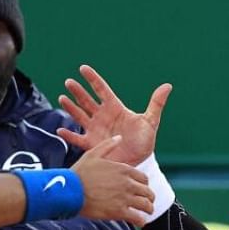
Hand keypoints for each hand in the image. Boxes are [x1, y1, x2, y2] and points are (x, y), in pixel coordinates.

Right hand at [56, 65, 171, 166]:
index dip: (92, 79)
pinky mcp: (92, 144)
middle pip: (87, 100)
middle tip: (69, 82)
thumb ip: (156, 104)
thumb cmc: (144, 140)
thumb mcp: (150, 121)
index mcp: (115, 108)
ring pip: (80, 115)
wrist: (139, 160)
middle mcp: (102, 116)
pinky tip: (60, 130)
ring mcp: (95, 129)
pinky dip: (68, 135)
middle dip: (78, 91)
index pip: (101, 89)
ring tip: (62, 97)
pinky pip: (77, 139)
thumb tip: (167, 86)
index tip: (83, 68)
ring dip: (71, 107)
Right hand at [71, 135, 153, 223]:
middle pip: (148, 192)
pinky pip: (138, 218)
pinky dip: (141, 221)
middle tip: (147, 203)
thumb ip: (108, 145)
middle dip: (149, 198)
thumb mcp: (92, 154)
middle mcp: (127, 183)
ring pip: (146, 205)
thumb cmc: (79, 173)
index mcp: (123, 170)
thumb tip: (119, 137)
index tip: (141, 190)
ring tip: (145, 213)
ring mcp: (124, 198)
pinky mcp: (119, 212)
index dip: (144, 185)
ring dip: (148, 210)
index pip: (144, 179)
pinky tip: (139, 222)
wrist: (69, 191)